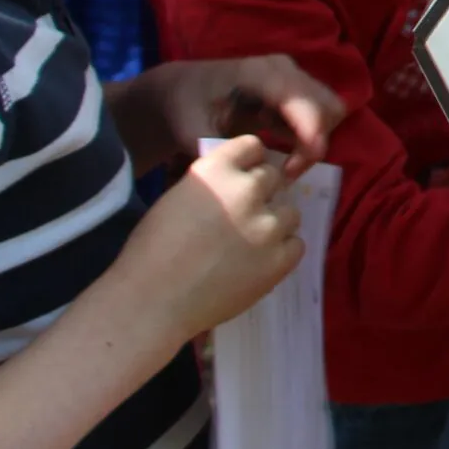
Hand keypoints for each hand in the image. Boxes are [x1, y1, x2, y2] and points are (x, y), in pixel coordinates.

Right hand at [118, 135, 304, 342]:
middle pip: (272, 178)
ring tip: (248, 245)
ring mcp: (267, 226)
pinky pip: (296, 244)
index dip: (248, 163)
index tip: (241, 178)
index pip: (252, 145)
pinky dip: (281, 252)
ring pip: (289, 212)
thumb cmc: (152, 252)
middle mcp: (247, 190)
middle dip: (259, 194)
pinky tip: (257, 263)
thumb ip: (215, 183)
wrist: (151, 303)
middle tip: (240, 219)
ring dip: (273, 224)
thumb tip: (239, 179)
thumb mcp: (178, 197)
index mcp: (217, 170)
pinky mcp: (279, 260)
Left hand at [149, 56, 342, 176]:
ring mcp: (293, 76)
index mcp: (259, 73)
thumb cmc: (186, 109)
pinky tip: (283, 148)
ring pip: (330, 110)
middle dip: (315, 143)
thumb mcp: (193, 131)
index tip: (294, 170)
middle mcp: (284, 69)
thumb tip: (250, 172)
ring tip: (285, 162)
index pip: (302, 101)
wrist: (182, 90)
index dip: (310, 135)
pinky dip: (310, 136)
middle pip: (326, 106)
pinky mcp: (296, 89)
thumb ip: (223, 150)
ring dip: (314, 141)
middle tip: (287, 171)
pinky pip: (320, 112)